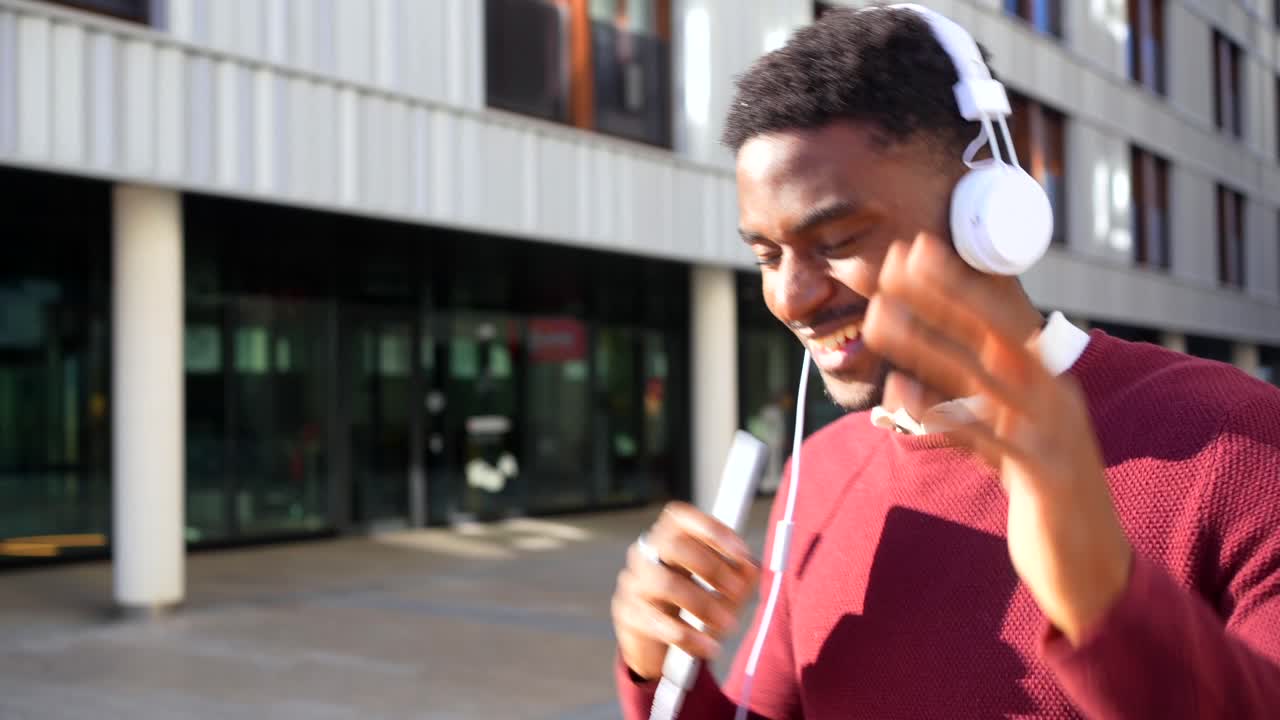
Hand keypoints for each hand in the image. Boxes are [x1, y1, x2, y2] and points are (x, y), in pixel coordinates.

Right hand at [612, 502, 760, 680]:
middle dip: (711, 567)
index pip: (681, 517)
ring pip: (664, 583)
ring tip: (728, 624)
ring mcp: (633, 583)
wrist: (658, 650)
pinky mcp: (628, 615)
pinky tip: (709, 647)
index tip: (741, 553)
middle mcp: (646, 554)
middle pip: (672, 545)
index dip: (712, 530)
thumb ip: (740, 577)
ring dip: (702, 604)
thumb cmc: (694, 608)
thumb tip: (749, 567)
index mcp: (669, 538)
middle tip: (737, 592)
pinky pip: (657, 622)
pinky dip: (689, 636)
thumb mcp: (722, 591)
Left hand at [861, 234, 1133, 644]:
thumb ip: (980, 403)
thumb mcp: (1013, 438)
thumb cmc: (1044, 496)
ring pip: (982, 376)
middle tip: (891, 262)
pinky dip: (942, 412)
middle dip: (941, 293)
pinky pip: (985, 437)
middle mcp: (1053, 398)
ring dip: (927, 341)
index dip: (957, 283)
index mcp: (1047, 383)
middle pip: (992, 332)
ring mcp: (1051, 433)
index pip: (1000, 319)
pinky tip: (900, 394)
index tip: (914, 249)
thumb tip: (931, 373)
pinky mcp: (1043, 475)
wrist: (1095, 568)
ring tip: (877, 316)